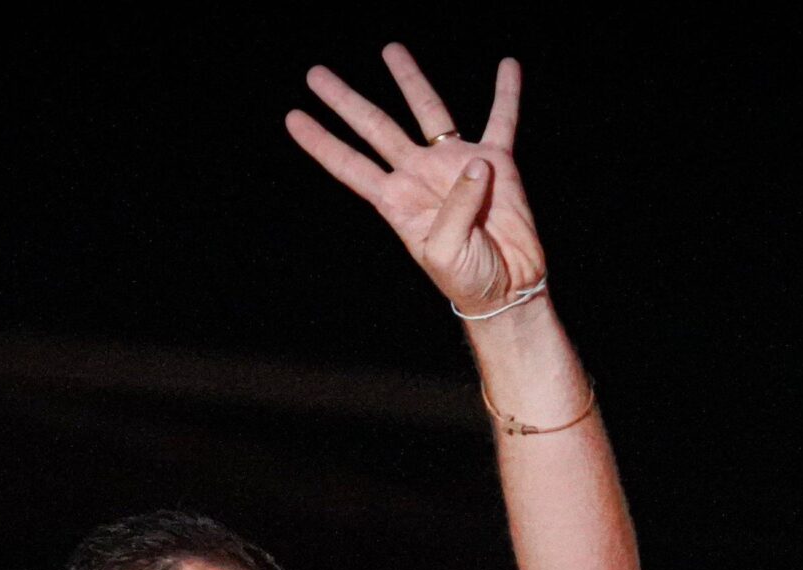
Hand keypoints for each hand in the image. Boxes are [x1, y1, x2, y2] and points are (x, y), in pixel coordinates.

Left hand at [288, 46, 542, 315]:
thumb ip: (453, 209)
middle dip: (344, 100)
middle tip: (314, 74)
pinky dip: (507, 93)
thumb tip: (476, 163)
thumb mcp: (445, 252)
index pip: (350, 165)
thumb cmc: (468, 279)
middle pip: (375, 127)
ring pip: (429, 111)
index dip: (322, 142)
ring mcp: (456, 165)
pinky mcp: (498, 163)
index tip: (293, 118)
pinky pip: (502, 120)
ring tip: (390, 50)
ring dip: (409, 79)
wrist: (508, 288)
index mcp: (397, 200)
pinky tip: (507, 66)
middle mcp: (419, 175)